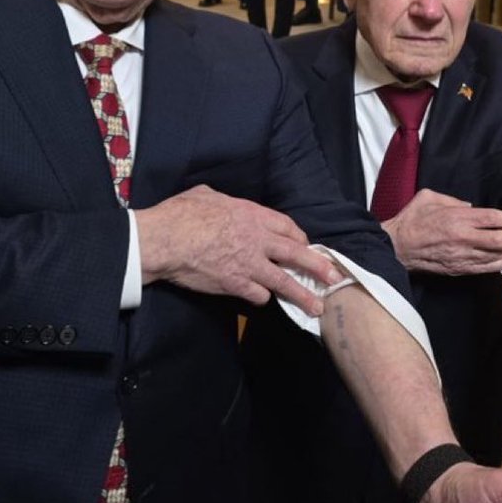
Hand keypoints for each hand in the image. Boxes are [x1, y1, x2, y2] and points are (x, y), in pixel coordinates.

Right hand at [136, 185, 344, 314]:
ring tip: (317, 307)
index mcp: (252, 215)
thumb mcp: (207, 195)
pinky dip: (263, 298)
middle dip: (318, 266)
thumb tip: (221, 203)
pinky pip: (258, 295)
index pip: (287, 227)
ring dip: (303, 295)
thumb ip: (223, 202)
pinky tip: (264, 300)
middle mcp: (258, 240)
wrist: (166, 239)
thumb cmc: (182, 213)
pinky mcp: (236, 285)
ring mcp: (249, 264)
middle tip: (334, 277)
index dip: (300, 237)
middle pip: (296, 253)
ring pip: (284, 281)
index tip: (306, 244)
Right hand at [382, 189, 501, 274]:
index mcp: (459, 218)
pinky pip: (485, 269)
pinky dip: (497, 264)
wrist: (397, 247)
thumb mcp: (429, 197)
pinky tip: (498, 257)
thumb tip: (470, 206)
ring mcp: (463, 257)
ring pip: (497, 258)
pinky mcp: (459, 269)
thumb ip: (452, 199)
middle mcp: (464, 238)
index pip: (495, 218)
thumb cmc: (412, 219)